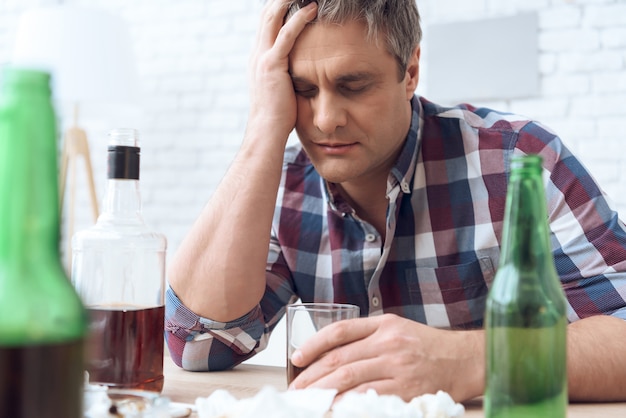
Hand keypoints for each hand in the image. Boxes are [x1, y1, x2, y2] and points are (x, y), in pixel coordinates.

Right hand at [246, 0, 317, 142]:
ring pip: (273, 17)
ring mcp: (262, 58)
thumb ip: (287, 75)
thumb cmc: (278, 117)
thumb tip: (301, 73)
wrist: (267, 131)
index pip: (265, 24)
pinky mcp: (272, 65)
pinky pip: (286, 34)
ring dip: (289, 0)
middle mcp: (257, 54)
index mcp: (258, 59)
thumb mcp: (281, 90)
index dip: (278, 7)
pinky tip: (313, 8)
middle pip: (267, 14)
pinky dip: (299, 18)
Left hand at [289, 313, 484, 401]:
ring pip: (349, 379)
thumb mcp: (397, 328)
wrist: (464, 360)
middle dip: (312, 375)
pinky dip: (347, 404)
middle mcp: (388, 343)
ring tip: (308, 400)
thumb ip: (367, 334)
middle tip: (296, 389)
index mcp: (383, 324)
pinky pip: (368, 397)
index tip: (296, 357)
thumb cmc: (426, 345)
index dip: (313, 344)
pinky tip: (334, 408)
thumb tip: (331, 352)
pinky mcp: (406, 389)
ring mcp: (397, 366)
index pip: (339, 331)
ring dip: (323, 391)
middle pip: (340, 359)